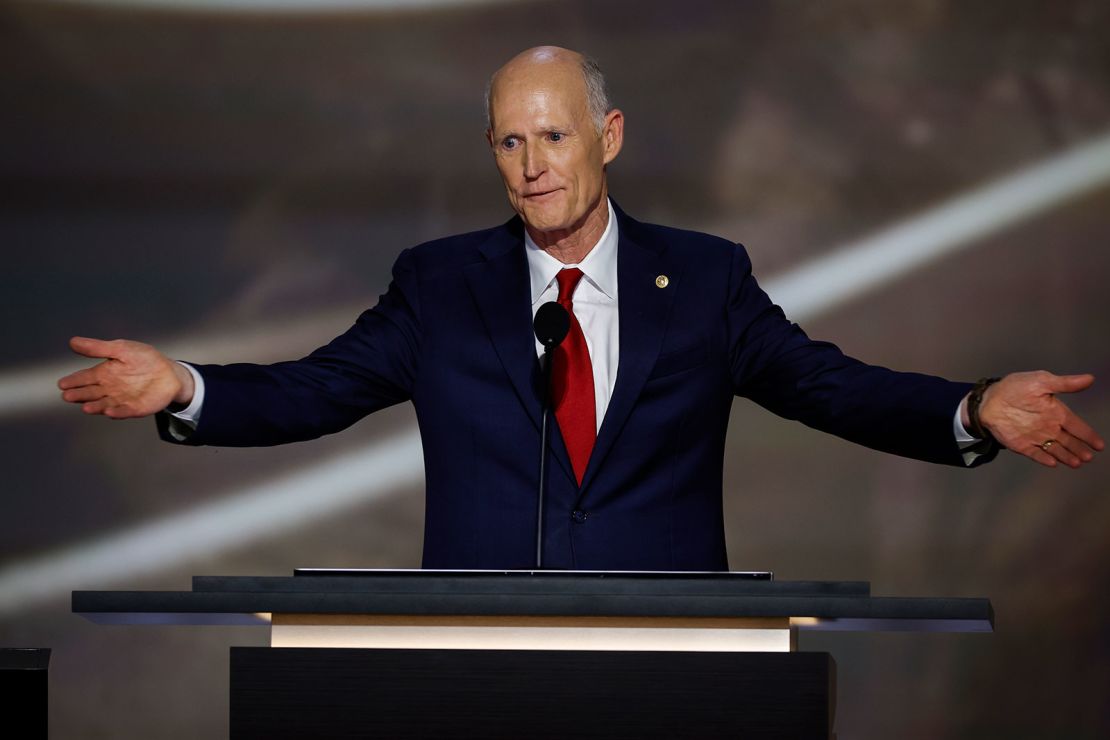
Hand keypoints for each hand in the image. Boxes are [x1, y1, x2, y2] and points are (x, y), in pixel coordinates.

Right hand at [58, 337, 193, 418]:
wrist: (170, 372)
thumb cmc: (144, 359)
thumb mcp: (121, 349)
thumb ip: (98, 348)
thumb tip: (72, 342)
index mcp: (104, 373)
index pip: (84, 378)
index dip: (73, 381)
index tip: (61, 384)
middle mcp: (109, 389)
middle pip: (90, 393)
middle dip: (79, 395)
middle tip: (67, 396)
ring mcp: (121, 400)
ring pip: (104, 404)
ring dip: (95, 406)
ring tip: (85, 407)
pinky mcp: (136, 408)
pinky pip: (125, 411)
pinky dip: (117, 412)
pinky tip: (109, 411)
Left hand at [978, 371, 1103, 467]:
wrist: (989, 398)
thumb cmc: (1015, 387)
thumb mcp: (1041, 381)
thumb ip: (1064, 384)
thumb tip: (1089, 378)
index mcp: (1056, 412)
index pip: (1077, 426)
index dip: (1088, 435)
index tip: (1099, 445)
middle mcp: (1049, 427)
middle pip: (1069, 441)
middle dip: (1079, 449)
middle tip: (1088, 457)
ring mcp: (1036, 437)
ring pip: (1056, 450)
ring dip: (1066, 456)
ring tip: (1077, 462)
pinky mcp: (1022, 444)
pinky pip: (1036, 453)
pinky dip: (1044, 458)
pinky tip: (1053, 463)